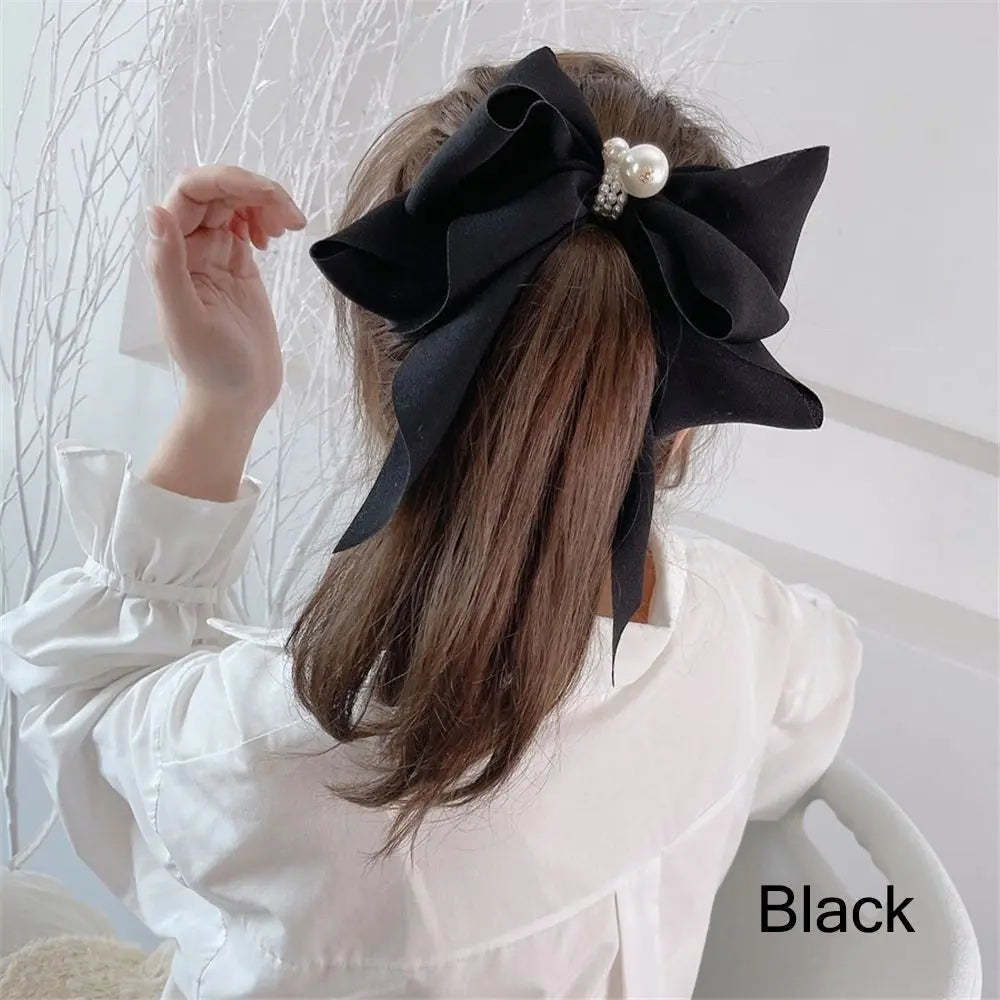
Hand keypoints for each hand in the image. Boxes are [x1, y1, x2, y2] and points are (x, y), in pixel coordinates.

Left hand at [145, 164, 306, 422]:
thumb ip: (168, 266)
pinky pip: (248, 222)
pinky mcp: (239, 266)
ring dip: (266, 202)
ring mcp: (215, 254)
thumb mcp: (187, 319)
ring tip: (290, 227)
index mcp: (171, 254)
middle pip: (218, 190)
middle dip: (256, 191)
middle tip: (290, 218)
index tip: (268, 197)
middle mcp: (189, 247)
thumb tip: (156, 211)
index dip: (228, 181)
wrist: (238, 397)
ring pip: (236, 202)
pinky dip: (267, 217)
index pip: (192, 191)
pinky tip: (278, 237)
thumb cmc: (211, 367)